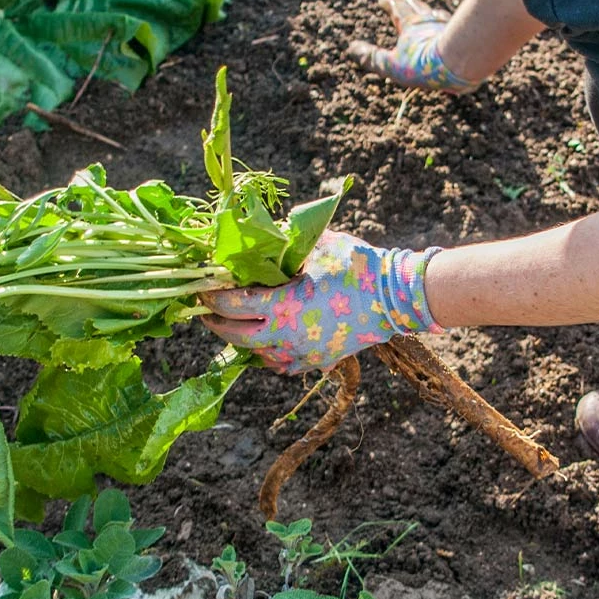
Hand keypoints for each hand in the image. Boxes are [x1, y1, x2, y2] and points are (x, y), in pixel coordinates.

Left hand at [201, 231, 441, 373]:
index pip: (233, 306)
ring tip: (230, 325)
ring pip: (258, 355)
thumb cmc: (359, 267)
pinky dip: (267, 354)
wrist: (397, 298)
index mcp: (284, 307)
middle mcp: (288, 336)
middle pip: (237, 336)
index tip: (201, 289)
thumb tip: (263, 233)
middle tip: (204, 311)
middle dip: (216, 323)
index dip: (212, 298)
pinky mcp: (317, 361)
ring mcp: (303, 353)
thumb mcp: (320, 245)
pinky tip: (263, 342)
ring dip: (240, 341)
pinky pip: (282, 364)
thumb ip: (288, 242)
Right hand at [347, 0, 478, 92]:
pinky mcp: (462, 34)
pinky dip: (446, 24)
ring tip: (427, 12)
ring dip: (427, 11)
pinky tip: (449, 28)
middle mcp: (427, 20)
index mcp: (409, 25)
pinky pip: (452, 25)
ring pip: (434, 13)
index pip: (396, 8)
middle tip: (405, 1)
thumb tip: (351, 48)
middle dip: (408, 4)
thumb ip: (371, 58)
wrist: (458, 60)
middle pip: (417, 7)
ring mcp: (446, 25)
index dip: (389, 3)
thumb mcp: (390, 65)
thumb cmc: (422, 63)